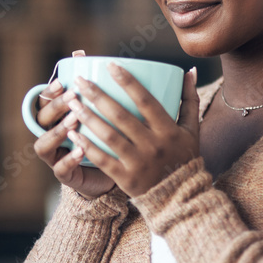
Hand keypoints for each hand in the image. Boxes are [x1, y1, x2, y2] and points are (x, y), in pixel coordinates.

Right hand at [33, 50, 115, 199]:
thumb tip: (80, 52)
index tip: (62, 82)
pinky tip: (82, 150)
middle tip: (73, 97)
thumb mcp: (98, 108)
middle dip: (55, 107)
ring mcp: (55, 156)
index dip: (49, 91)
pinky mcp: (65, 175)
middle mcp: (50, 135)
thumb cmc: (104, 134)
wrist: (113, 171)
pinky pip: (60, 169)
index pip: (43, 101)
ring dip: (56, 132)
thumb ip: (88, 85)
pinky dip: (69, 159)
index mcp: (55, 118)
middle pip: (41, 120)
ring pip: (43, 144)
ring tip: (74, 121)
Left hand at [65, 63, 199, 196]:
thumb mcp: (191, 129)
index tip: (111, 65)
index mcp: (168, 130)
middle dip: (98, 95)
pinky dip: (86, 145)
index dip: (128, 81)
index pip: (146, 100)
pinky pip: (103, 160)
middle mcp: (153, 145)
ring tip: (71, 101)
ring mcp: (139, 163)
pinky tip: (72, 131)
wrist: (181, 197)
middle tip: (79, 80)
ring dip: (88, 117)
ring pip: (109, 136)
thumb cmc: (184, 157)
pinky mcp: (126, 178)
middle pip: (121, 116)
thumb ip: (189, 99)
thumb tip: (190, 70)